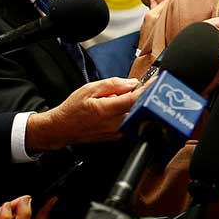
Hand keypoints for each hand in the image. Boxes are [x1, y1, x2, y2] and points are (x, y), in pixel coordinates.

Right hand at [25, 78, 139, 151]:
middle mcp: (114, 124)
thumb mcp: (89, 89)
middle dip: (142, 96)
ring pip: (137, 116)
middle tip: (136, 88)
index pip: (134, 100)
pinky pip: (132, 122)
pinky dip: (131, 113)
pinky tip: (119, 108)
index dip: (147, 89)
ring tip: (121, 99)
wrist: (62, 128)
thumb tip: (132, 83)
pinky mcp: (118, 137)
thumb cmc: (73, 109)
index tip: (156, 81)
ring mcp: (117, 133)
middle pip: (140, 108)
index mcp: (106, 110)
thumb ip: (113, 85)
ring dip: (136, 105)